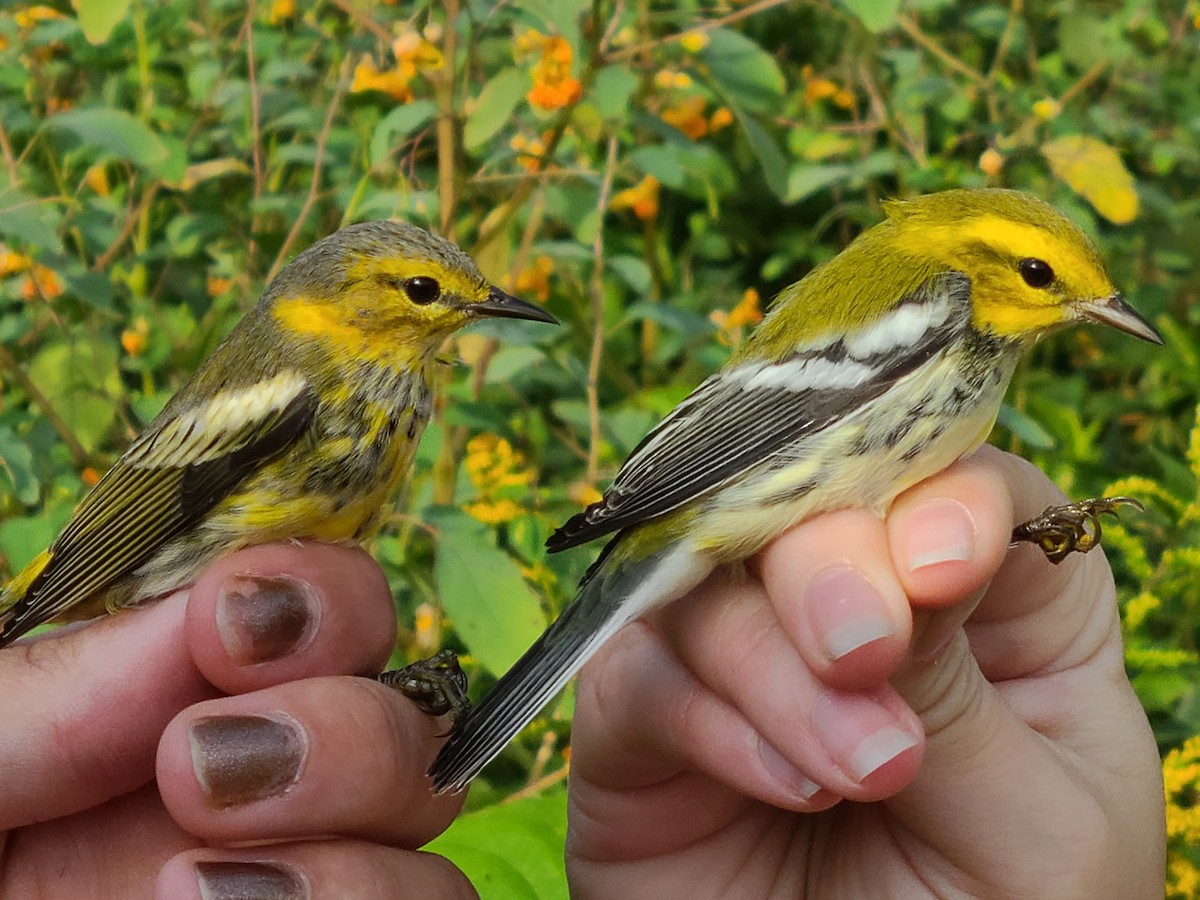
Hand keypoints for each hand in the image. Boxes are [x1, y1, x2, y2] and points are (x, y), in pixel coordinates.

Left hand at [0, 542, 472, 898]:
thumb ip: (43, 695)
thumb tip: (197, 617)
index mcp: (168, 730)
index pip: (330, 621)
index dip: (321, 600)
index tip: (233, 629)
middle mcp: (256, 821)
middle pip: (411, 734)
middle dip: (341, 734)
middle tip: (197, 769)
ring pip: (433, 871)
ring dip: (354, 869)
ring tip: (191, 890)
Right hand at [567, 446, 1165, 898]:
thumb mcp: (1036, 827)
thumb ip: (966, 689)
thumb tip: (890, 558)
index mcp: (992, 613)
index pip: (956, 483)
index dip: (938, 494)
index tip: (936, 567)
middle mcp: (856, 610)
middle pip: (811, 502)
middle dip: (833, 565)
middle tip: (863, 654)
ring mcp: (740, 659)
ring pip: (712, 579)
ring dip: (777, 667)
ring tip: (852, 776)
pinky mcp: (646, 723)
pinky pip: (640, 672)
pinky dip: (706, 717)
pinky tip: (781, 787)